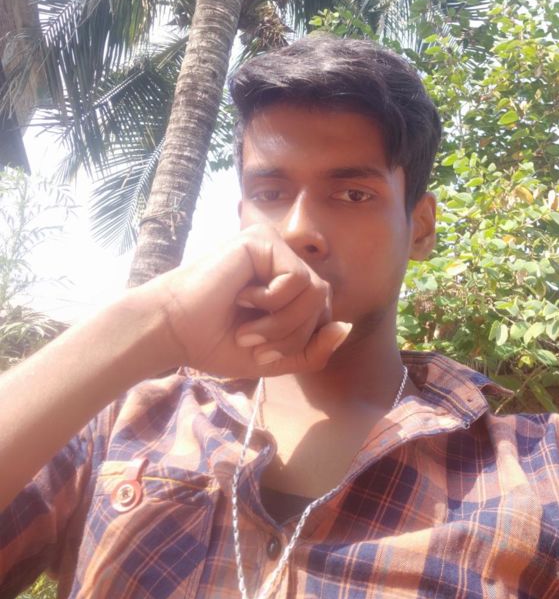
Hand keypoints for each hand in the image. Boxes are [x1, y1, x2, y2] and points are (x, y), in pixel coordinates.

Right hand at [149, 224, 350, 378]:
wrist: (172, 330)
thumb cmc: (213, 341)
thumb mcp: (273, 358)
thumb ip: (311, 350)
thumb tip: (346, 327)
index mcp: (285, 285)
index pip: (324, 313)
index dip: (303, 341)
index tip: (263, 356)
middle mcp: (283, 260)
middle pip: (324, 303)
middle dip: (293, 336)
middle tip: (253, 344)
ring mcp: (274, 247)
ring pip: (315, 292)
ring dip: (282, 324)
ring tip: (247, 328)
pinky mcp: (263, 240)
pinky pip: (297, 279)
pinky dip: (272, 303)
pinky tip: (241, 298)